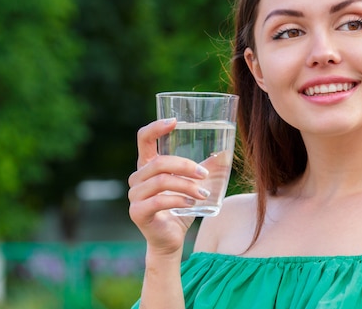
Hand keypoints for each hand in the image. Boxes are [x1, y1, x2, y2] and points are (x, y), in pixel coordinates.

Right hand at [128, 118, 208, 255]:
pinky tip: (192, 204)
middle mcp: (137, 178)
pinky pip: (158, 201)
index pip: (144, 139)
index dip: (156, 127)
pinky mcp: (137, 213)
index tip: (175, 121)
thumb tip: (226, 153)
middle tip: (205, 174)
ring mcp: (134, 196)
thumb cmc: (180, 208)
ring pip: (161, 181)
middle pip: (159, 162)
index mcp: (147, 166)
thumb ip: (206, 168)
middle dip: (185, 166)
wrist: (170, 241)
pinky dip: (178, 200)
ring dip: (186, 186)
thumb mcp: (195, 185)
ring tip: (203, 194)